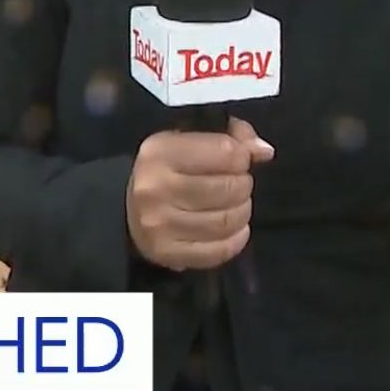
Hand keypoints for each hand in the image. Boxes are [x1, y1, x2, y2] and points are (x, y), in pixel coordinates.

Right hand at [126, 118, 275, 270]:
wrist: (125, 208)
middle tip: (238, 184)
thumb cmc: (165, 168)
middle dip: (243, 185)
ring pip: (227, 220)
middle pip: (229, 188)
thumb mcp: (189, 139)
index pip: (226, 153)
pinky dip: (236, 239)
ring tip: (237, 205)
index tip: (238, 160)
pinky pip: (218, 250)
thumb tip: (264, 151)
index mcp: (160, 152)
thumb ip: (231, 136)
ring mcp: (159, 225)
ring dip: (242, 211)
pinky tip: (235, 229)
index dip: (242, 156)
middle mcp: (156, 188)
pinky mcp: (166, 253)